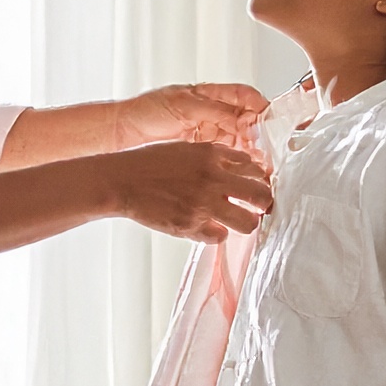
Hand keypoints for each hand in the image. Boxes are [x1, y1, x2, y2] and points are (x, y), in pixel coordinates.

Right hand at [113, 141, 272, 241]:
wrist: (122, 180)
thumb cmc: (150, 163)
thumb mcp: (186, 148)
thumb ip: (214, 157)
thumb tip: (241, 168)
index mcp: (212, 155)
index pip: (254, 167)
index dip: (258, 179)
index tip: (256, 187)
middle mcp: (212, 178)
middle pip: (261, 195)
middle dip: (263, 203)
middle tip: (258, 208)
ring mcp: (203, 204)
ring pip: (247, 222)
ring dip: (245, 223)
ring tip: (237, 221)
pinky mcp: (190, 225)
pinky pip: (219, 237)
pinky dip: (215, 233)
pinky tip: (206, 227)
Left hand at [116, 82, 267, 150]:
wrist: (125, 131)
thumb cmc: (148, 111)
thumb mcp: (184, 106)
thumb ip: (215, 112)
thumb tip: (242, 121)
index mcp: (210, 94)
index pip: (245, 96)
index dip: (260, 107)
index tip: (269, 121)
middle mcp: (213, 111)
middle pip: (247, 119)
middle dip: (260, 132)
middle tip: (267, 147)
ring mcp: (209, 130)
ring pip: (241, 138)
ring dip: (252, 148)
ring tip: (260, 161)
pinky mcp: (203, 149)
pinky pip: (227, 152)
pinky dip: (238, 159)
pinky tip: (244, 168)